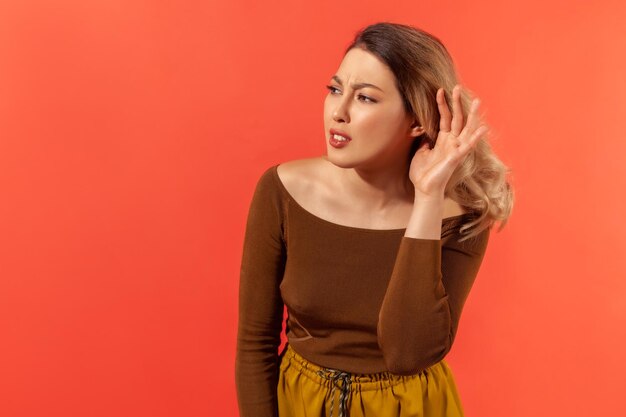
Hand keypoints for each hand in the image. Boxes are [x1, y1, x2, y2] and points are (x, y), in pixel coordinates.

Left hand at [408, 84, 487, 198]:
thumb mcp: (420, 152)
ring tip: (477, 102)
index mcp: (443, 140)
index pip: (445, 118)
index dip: (443, 104)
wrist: (424, 189)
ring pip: (466, 129)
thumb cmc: (422, 173)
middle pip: (457, 119)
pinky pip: (467, 146)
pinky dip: (475, 138)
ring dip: (472, 116)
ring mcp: (455, 149)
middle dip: (457, 103)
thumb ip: (424, 141)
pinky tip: (482, 129)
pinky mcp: (456, 158)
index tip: (440, 90)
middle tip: (458, 87)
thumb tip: (424, 132)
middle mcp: (452, 142)